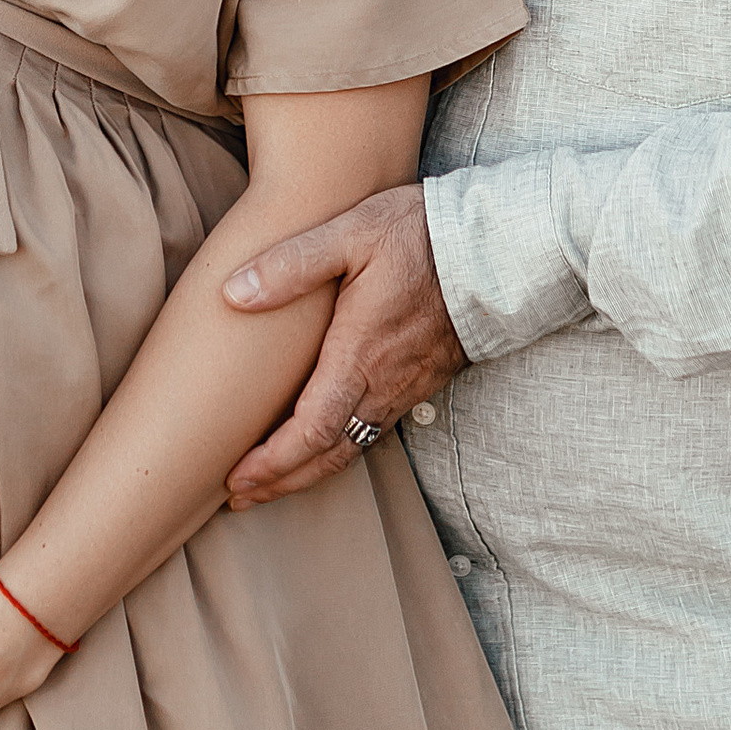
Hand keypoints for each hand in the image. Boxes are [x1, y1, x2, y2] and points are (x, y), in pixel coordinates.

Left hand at [221, 183, 466, 506]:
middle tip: (240, 496)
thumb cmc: (421, 237)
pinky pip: (375, 430)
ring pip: (353, 447)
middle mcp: (383, 383)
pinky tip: (326, 444)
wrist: (496, 249)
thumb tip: (234, 292)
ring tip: (273, 482)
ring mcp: (405, 387)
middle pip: (329, 454)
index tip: (237, 479)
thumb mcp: (351, 233)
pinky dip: (342, 449)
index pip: (312, 431)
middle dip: (282, 481)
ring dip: (310, 471)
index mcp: (359, 356)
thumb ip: (292, 264)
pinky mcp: (421, 381)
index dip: (273, 462)